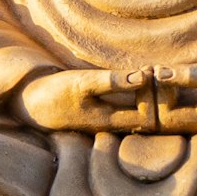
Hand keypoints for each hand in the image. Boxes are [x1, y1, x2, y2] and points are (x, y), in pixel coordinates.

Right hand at [10, 67, 155, 132]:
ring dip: (151, 93)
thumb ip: (110, 81)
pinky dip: (142, 93)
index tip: (158, 71)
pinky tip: (141, 75)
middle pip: (151, 118)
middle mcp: (115, 126)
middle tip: (162, 69)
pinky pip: (133, 108)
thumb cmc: (56, 92)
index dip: (160, 95)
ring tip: (153, 69)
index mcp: (112, 123)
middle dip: (160, 95)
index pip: (152, 116)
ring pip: (143, 113)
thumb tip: (142, 77)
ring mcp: (111, 122)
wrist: (34, 103)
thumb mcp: (82, 84)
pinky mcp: (106, 114)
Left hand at [154, 62, 196, 131]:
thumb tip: (158, 73)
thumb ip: (188, 75)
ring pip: (166, 116)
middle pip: (159, 121)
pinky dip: (166, 95)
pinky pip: (175, 110)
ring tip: (151, 72)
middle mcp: (194, 127)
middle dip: (148, 97)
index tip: (151, 71)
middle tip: (143, 71)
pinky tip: (165, 77)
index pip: (159, 116)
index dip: (151, 95)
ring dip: (156, 95)